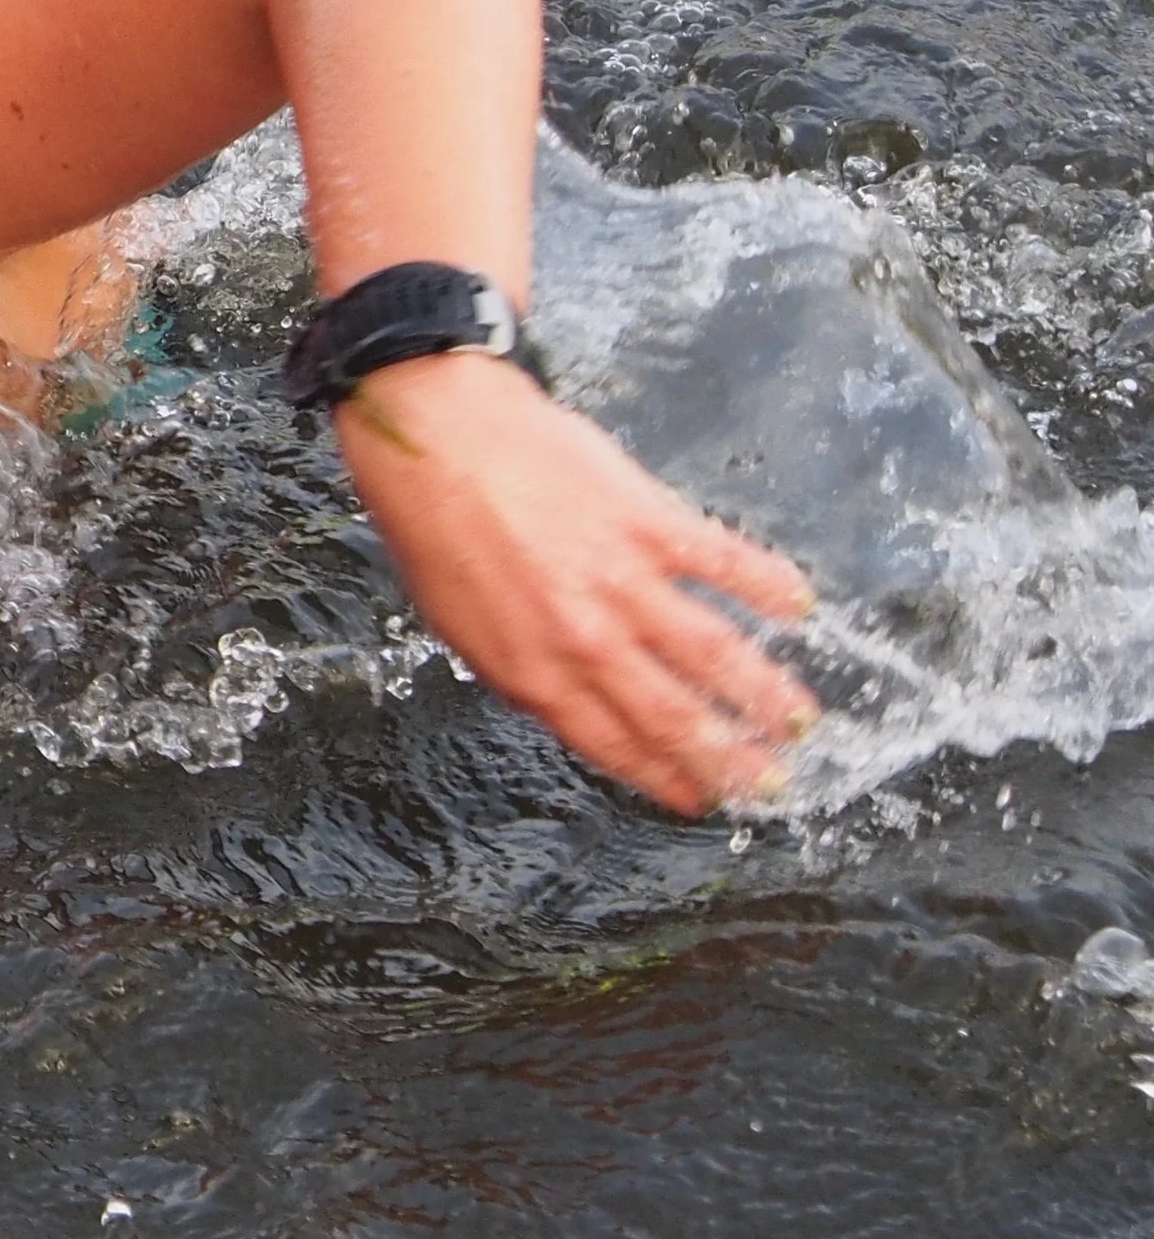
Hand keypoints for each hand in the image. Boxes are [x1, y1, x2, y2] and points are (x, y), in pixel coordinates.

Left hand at [331, 353, 816, 815]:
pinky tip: (800, 606)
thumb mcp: (463, 629)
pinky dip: (769, 586)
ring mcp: (622, 582)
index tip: (703, 798)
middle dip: (732, 760)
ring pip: (713, 655)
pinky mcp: (648, 522)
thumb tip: (577, 706)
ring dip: (766, 694)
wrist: (438, 440)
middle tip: (772, 782)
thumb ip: (528, 672)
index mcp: (534, 673)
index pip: (617, 746)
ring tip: (800, 721)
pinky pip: (724, 563)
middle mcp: (586, 640)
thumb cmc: (438, 528)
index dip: (668, 779)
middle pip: (677, 717)